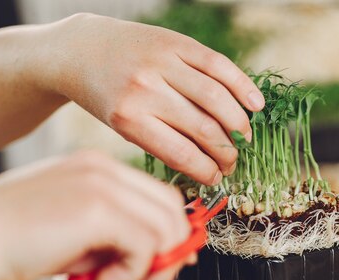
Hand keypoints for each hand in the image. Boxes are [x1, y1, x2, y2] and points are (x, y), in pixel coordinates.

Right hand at [0, 151, 191, 279]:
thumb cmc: (14, 242)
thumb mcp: (75, 233)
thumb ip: (116, 237)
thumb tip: (161, 257)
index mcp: (98, 168)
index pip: (159, 196)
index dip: (171, 233)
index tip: (167, 261)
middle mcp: (104, 170)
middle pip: (172, 209)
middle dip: (172, 252)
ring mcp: (102, 185)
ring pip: (167, 227)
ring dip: (151, 265)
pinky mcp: (97, 209)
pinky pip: (146, 245)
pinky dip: (131, 272)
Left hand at [44, 13, 264, 185]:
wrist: (82, 50)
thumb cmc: (105, 96)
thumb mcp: (121, 126)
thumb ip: (159, 142)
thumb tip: (207, 164)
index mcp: (128, 118)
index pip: (182, 153)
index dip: (206, 170)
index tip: (216, 179)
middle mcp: (146, 89)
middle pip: (204, 128)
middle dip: (226, 152)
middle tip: (232, 163)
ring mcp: (162, 62)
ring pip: (216, 97)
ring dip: (238, 123)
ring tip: (245, 139)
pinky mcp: (176, 42)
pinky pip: (218, 64)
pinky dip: (242, 86)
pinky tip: (255, 104)